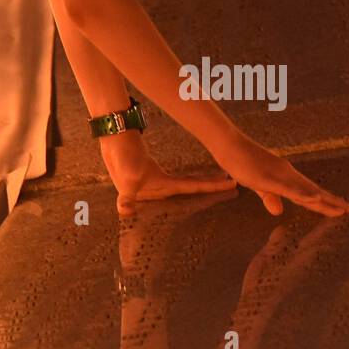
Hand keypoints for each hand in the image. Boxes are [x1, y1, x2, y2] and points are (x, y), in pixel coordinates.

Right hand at [101, 131, 235, 217]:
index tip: (230, 185)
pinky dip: (193, 179)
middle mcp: (161, 187)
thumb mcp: (126, 177)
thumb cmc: (121, 156)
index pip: (191, 188)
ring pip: (187, 184)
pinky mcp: (153, 173)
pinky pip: (180, 178)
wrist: (114, 137)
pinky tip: (202, 180)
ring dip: (204, 184)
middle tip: (234, 184)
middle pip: (193, 188)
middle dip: (212, 187)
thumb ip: (127, 197)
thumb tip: (124, 211)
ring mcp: (157, 181)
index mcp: (160, 187)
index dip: (211, 187)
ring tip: (223, 181)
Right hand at [212, 132, 348, 216]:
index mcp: (286, 179)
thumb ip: (269, 198)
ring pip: (306, 191)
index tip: (341, 208)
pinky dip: (303, 194)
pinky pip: (289, 188)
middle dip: (332, 201)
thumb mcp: (258, 186)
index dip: (325, 201)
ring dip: (324, 200)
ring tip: (341, 208)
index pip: (310, 193)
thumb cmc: (243, 164)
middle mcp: (289, 175)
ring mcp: (281, 175)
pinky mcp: (270, 177)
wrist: (230, 146)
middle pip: (314, 192)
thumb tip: (278, 212)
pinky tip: (315, 198)